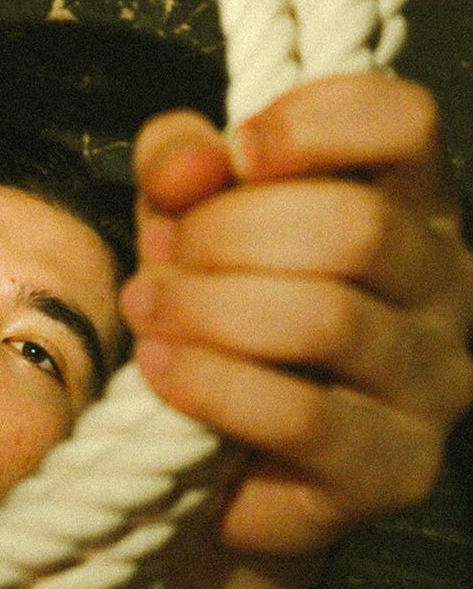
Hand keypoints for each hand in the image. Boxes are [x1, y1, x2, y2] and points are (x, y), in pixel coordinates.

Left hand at [120, 73, 472, 588]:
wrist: (209, 442)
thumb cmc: (210, 301)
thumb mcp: (181, 211)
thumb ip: (177, 164)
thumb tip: (189, 168)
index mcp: (407, 201)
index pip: (405, 122)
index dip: (314, 122)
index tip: (235, 150)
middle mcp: (446, 283)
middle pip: (358, 225)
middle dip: (228, 233)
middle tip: (161, 252)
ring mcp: (435, 380)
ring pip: (326, 319)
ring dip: (207, 306)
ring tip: (146, 307)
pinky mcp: (396, 467)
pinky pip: (302, 417)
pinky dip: (211, 384)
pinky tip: (159, 368)